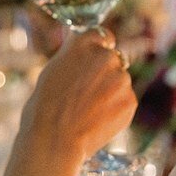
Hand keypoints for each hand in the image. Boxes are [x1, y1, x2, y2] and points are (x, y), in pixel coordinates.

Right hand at [22, 28, 137, 159]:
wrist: (54, 138)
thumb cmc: (45, 107)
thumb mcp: (53, 69)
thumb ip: (74, 55)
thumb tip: (86, 49)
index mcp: (84, 43)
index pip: (103, 36)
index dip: (98, 49)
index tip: (93, 62)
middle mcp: (106, 56)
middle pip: (113, 59)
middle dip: (104, 73)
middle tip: (85, 94)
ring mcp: (121, 78)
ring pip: (120, 81)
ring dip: (110, 91)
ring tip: (88, 110)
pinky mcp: (130, 100)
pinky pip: (125, 100)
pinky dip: (115, 109)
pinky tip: (97, 120)